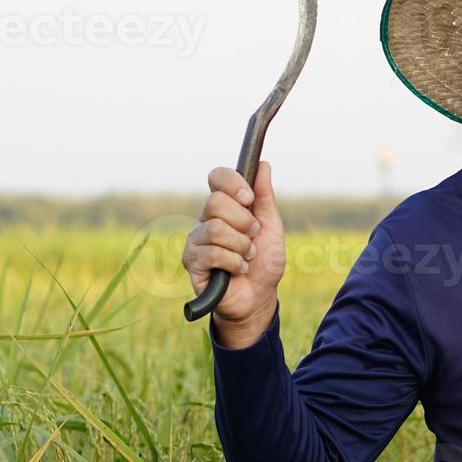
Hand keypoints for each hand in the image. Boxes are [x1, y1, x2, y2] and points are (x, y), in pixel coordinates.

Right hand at [181, 162, 285, 344]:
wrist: (259, 297)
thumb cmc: (264, 262)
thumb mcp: (270, 226)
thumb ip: (264, 196)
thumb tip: (263, 164)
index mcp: (225, 206)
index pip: (217, 177)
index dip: (232, 183)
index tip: (249, 198)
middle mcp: (206, 219)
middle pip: (215, 202)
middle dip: (243, 222)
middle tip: (252, 238)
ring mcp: (196, 240)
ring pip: (215, 229)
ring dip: (241, 246)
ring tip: (247, 257)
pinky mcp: (191, 261)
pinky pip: (211, 252)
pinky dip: (233, 262)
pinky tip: (237, 270)